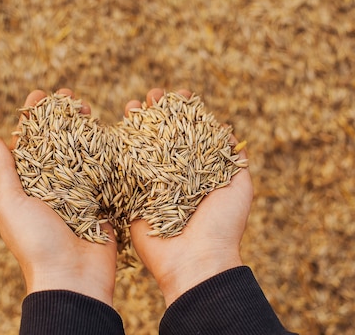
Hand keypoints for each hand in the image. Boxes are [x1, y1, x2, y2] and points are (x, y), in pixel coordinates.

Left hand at [0, 89, 116, 305]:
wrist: (72, 279)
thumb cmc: (35, 243)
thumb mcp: (11, 205)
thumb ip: (4, 173)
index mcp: (28, 186)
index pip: (30, 144)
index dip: (34, 118)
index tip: (41, 95)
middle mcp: (53, 186)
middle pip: (57, 143)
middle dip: (63, 118)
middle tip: (72, 98)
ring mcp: (79, 193)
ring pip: (82, 153)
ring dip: (85, 130)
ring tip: (91, 109)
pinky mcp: (102, 201)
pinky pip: (104, 173)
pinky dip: (107, 153)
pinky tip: (110, 133)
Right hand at [126, 88, 253, 306]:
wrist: (196, 260)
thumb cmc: (222, 224)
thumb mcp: (239, 187)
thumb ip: (234, 159)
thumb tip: (229, 133)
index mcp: (199, 172)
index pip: (190, 134)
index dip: (185, 113)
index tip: (181, 95)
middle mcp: (175, 175)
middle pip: (163, 136)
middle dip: (158, 113)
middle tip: (154, 95)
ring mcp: (152, 185)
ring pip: (141, 147)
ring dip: (136, 124)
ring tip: (134, 104)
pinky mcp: (132, 197)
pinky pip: (123, 169)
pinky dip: (117, 148)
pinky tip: (115, 127)